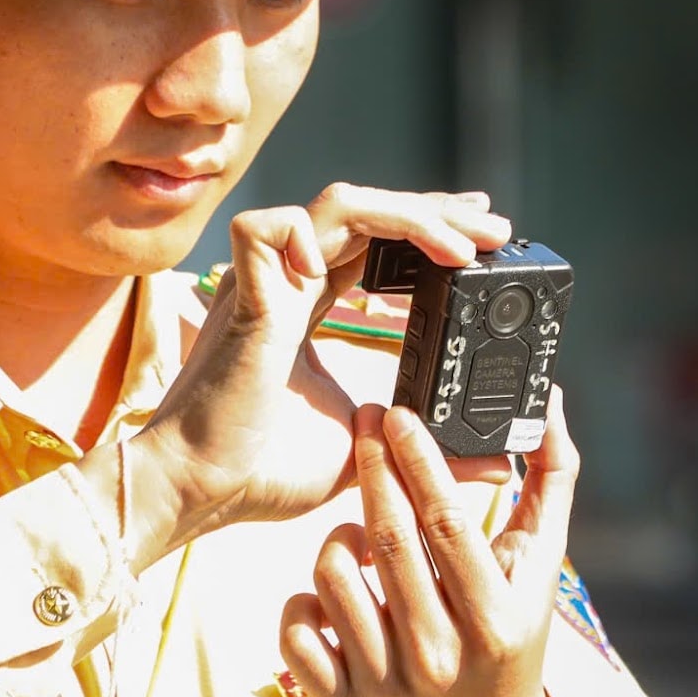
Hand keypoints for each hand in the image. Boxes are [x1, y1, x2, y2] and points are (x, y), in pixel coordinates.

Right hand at [126, 184, 508, 564]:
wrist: (199, 491)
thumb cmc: (260, 472)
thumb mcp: (368, 449)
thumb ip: (426, 444)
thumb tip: (497, 463)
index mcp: (308, 305)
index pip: (376, 239)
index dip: (427, 225)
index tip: (482, 236)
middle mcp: (286, 282)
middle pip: (369, 210)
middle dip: (437, 212)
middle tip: (496, 230)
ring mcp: (263, 283)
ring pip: (339, 204)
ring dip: (407, 216)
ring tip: (461, 248)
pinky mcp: (242, 297)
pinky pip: (266, 227)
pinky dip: (305, 239)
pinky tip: (333, 277)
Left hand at [280, 392, 580, 696]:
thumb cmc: (513, 635)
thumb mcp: (541, 566)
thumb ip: (552, 481)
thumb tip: (553, 403)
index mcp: (493, 622)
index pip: (446, 525)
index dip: (417, 462)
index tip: (397, 415)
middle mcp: (438, 658)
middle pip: (386, 541)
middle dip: (372, 469)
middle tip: (365, 424)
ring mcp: (385, 686)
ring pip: (332, 576)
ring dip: (340, 535)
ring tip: (362, 529)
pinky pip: (295, 629)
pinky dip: (304, 598)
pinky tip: (335, 589)